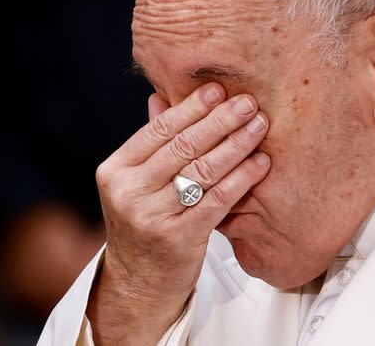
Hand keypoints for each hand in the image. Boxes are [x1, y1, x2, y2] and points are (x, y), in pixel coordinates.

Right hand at [86, 83, 270, 344]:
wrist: (138, 285)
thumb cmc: (143, 225)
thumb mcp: (136, 185)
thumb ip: (151, 144)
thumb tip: (160, 95)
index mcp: (115, 171)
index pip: (157, 130)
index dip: (191, 108)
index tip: (218, 89)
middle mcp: (128, 192)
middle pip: (182, 146)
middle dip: (220, 120)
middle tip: (248, 102)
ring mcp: (151, 216)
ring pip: (202, 171)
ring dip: (236, 144)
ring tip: (259, 126)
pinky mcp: (178, 238)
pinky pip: (217, 200)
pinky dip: (242, 178)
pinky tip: (260, 163)